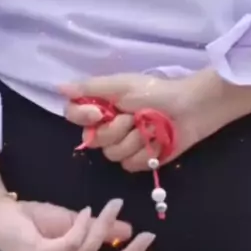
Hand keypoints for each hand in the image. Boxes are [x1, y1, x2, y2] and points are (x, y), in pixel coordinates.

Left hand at [0, 196, 161, 250]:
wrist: (0, 215)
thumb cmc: (34, 223)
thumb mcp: (75, 225)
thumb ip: (100, 231)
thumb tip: (129, 230)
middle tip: (149, 235)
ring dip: (106, 225)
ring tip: (114, 204)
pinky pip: (73, 243)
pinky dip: (84, 225)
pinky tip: (88, 210)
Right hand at [62, 71, 213, 171]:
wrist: (192, 107)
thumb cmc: (157, 92)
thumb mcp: (121, 85)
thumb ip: (90, 88)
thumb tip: (58, 87)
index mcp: (102, 106)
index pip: (73, 116)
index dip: (83, 118)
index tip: (99, 113)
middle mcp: (109, 126)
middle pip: (94, 140)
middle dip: (116, 130)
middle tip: (134, 117)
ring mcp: (126, 145)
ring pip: (113, 155)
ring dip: (135, 141)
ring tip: (151, 128)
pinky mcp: (142, 160)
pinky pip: (131, 165)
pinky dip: (146, 153)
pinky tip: (159, 142)